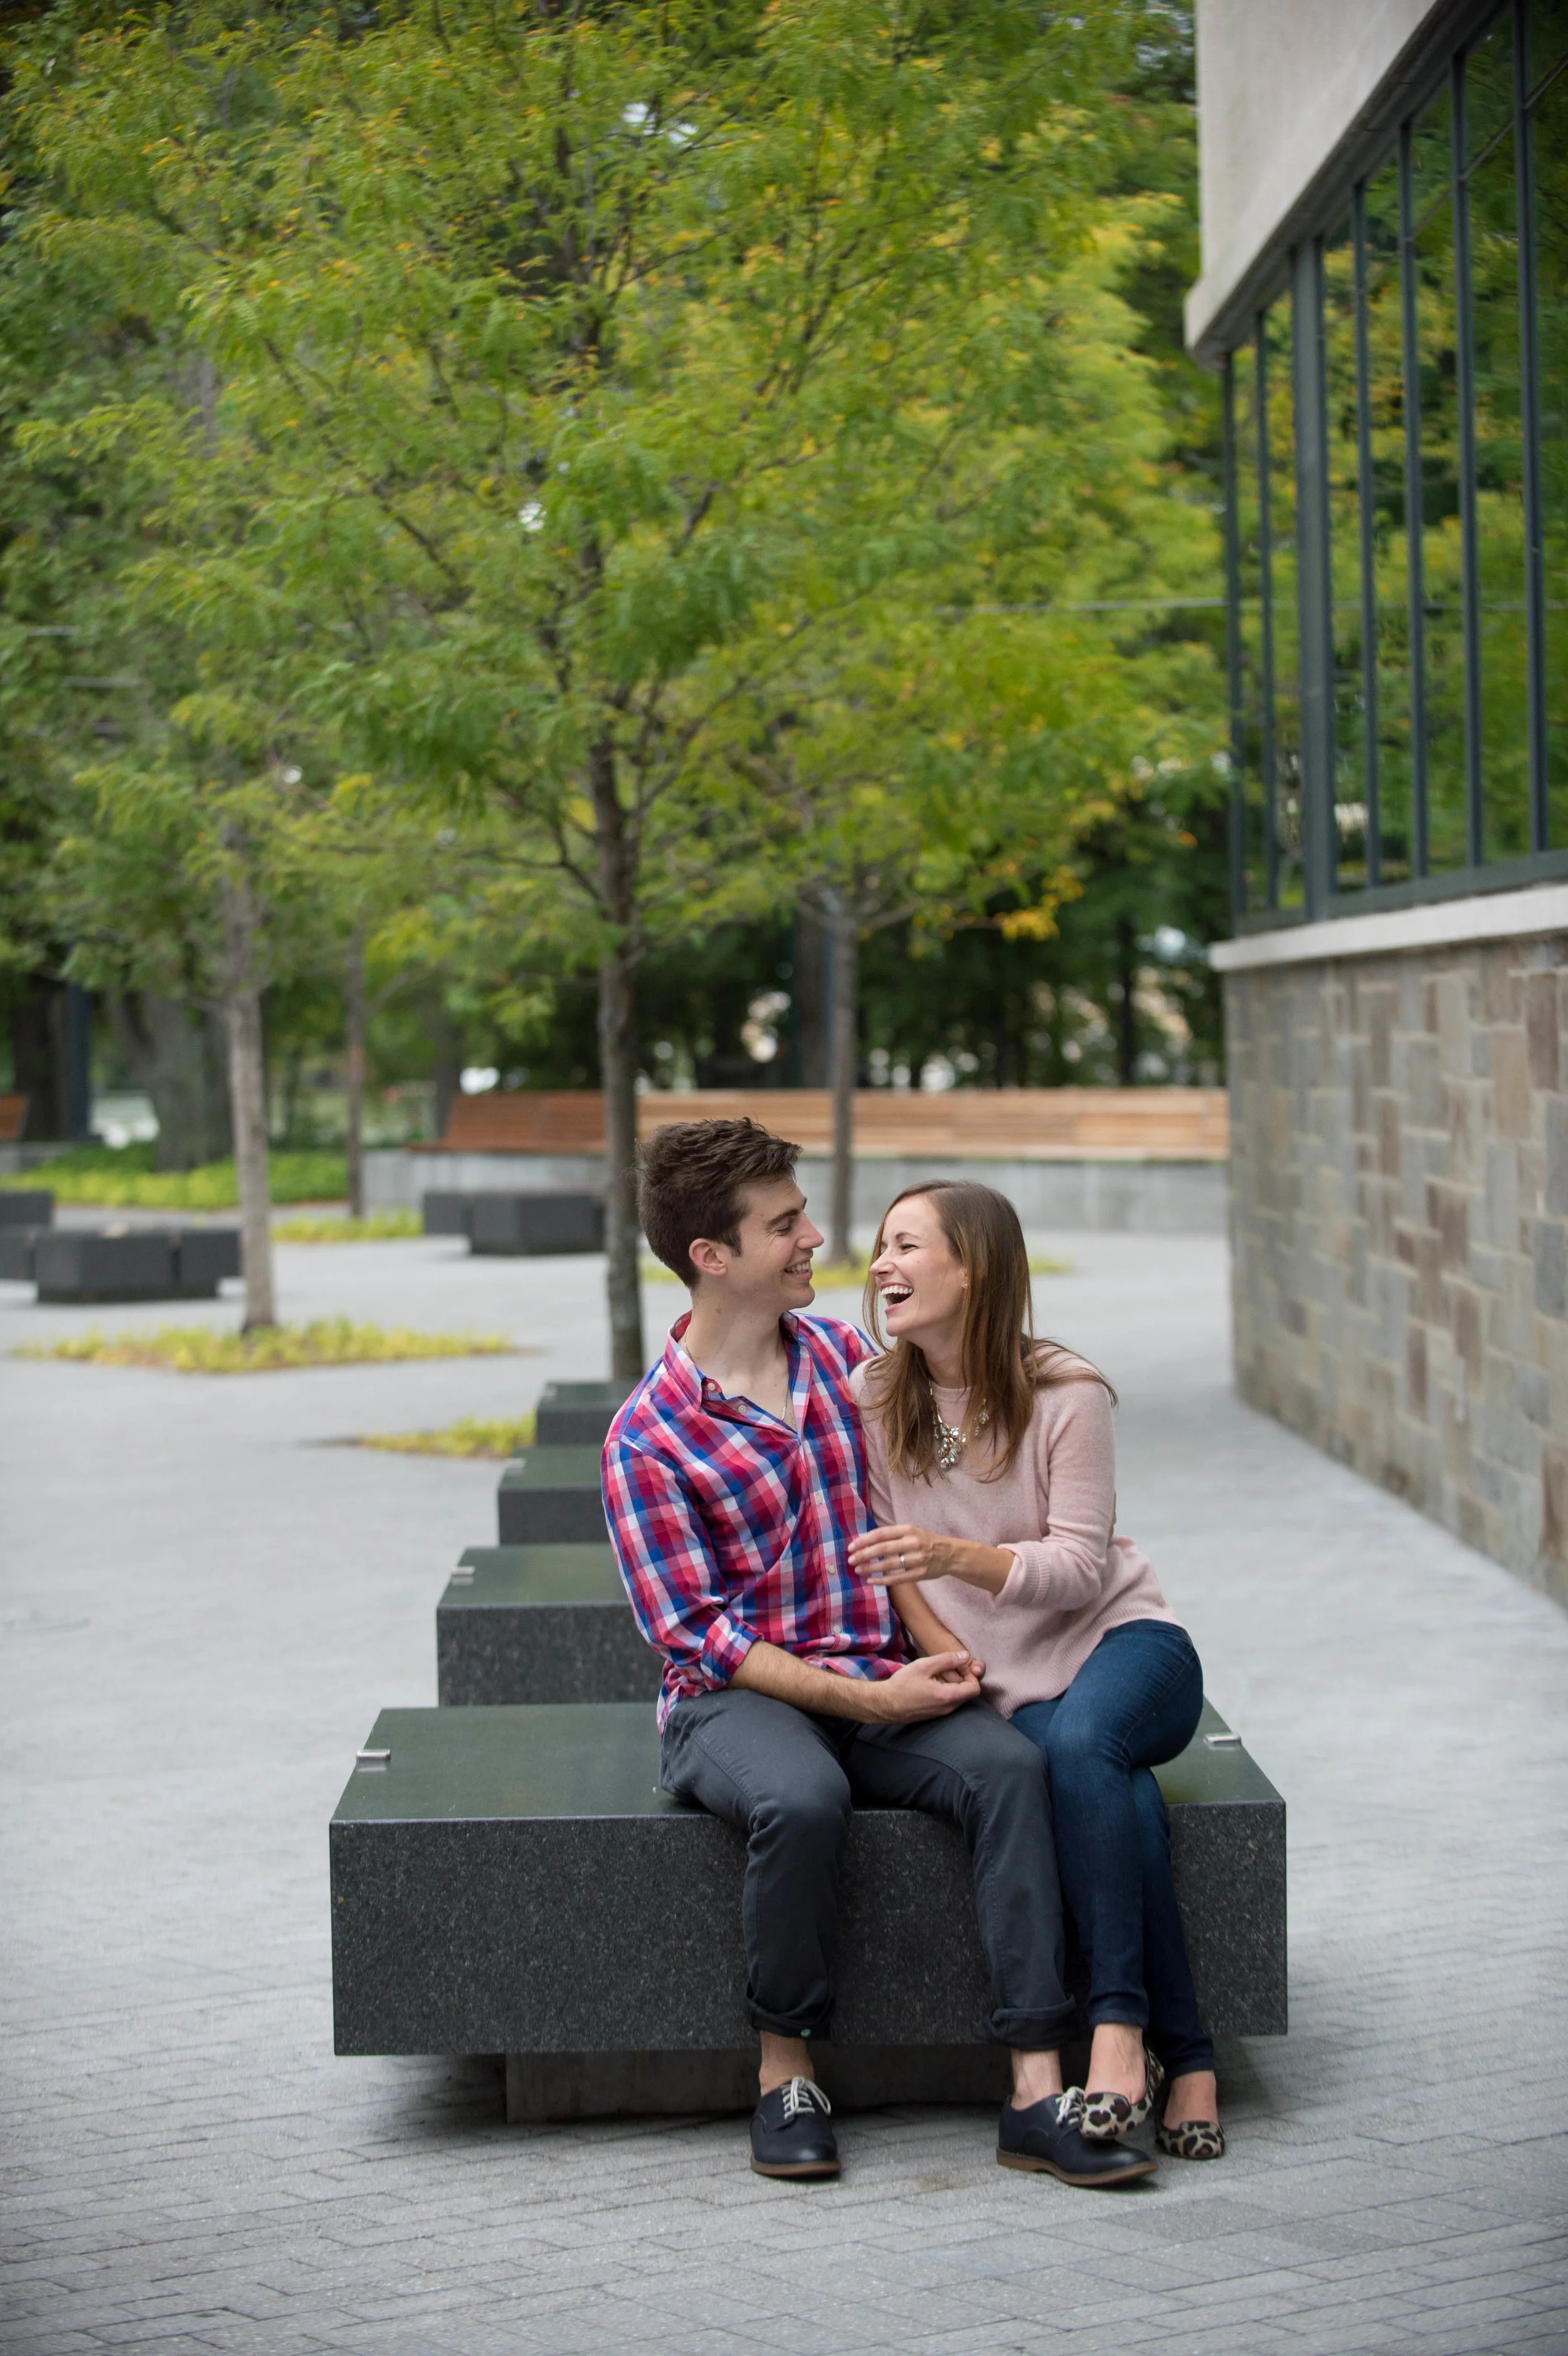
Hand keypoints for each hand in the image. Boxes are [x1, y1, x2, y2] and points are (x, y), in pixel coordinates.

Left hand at [847, 1522, 1014, 1596]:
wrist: (949, 1554)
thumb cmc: (925, 1541)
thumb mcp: (910, 1531)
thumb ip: (891, 1535)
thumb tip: (864, 1540)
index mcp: (908, 1529)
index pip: (881, 1534)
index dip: (864, 1540)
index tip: (851, 1546)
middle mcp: (912, 1543)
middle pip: (882, 1549)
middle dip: (863, 1554)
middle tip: (850, 1559)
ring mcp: (917, 1559)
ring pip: (888, 1564)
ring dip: (870, 1568)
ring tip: (857, 1570)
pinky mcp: (919, 1574)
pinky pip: (897, 1578)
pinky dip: (882, 1580)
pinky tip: (871, 1581)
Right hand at [868, 1651, 980, 1720]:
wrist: (885, 1704)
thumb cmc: (903, 1684)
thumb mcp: (924, 1666)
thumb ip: (947, 1660)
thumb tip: (966, 1656)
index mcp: (948, 1696)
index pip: (974, 1688)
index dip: (970, 1674)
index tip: (958, 1665)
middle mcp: (948, 1708)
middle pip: (967, 1693)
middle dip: (962, 1678)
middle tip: (947, 1667)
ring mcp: (941, 1713)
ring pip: (958, 1697)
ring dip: (953, 1684)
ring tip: (937, 1674)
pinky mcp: (934, 1714)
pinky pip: (948, 1702)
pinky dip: (946, 1691)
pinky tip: (931, 1683)